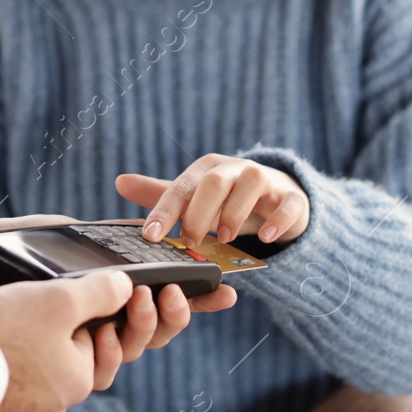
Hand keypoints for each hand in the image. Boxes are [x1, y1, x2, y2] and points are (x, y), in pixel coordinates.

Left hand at [0, 214, 237, 360]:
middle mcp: (96, 324)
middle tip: (176, 294)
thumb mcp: (30, 237)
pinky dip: (113, 351)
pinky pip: (105, 370)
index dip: (193, 297)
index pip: (155, 297)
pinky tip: (107, 332)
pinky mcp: (65, 373)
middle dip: (177, 313)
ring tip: (147, 300)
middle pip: (155, 327)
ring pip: (136, 347)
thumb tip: (100, 227)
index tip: (225, 289)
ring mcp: (82, 350)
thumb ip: (70, 231)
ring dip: (149, 325)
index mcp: (97, 294)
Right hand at [0, 272, 133, 411]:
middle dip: (50, 332)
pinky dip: (5, 366)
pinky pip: (12, 384)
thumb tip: (125, 289)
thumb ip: (99, 292)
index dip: (73, 313)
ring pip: (38, 370)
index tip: (47, 305)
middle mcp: (58, 405)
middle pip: (67, 355)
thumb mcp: (58, 299)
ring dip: (26, 349)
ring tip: (4, 330)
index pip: (93, 336)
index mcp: (79, 380)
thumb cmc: (1, 334)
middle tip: (22, 316)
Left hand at [116, 155, 309, 247]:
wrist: (278, 197)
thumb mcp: (195, 197)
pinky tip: (267, 237)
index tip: (150, 236)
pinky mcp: (292, 198)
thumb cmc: (228, 199)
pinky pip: (288, 204)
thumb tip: (119, 182)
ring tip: (224, 238)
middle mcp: (234, 169)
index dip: (164, 212)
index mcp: (206, 170)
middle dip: (199, 213)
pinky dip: (278, 219)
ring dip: (234, 212)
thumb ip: (160, 195)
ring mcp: (266, 180)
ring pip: (251, 183)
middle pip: (214, 181)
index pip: (181, 187)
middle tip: (191, 242)